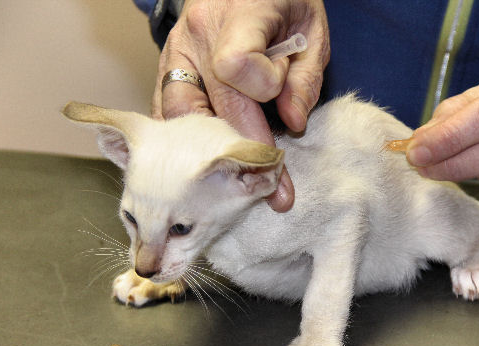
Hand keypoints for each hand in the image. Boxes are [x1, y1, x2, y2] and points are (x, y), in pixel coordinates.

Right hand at [153, 0, 329, 211]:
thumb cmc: (283, 3)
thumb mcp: (312, 30)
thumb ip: (305, 77)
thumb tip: (293, 123)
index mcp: (239, 14)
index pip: (238, 66)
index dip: (263, 92)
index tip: (282, 104)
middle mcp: (198, 34)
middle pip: (214, 106)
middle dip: (248, 156)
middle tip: (275, 194)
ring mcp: (175, 51)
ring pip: (181, 116)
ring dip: (211, 153)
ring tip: (238, 183)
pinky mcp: (166, 68)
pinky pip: (168, 113)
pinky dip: (189, 140)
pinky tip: (209, 162)